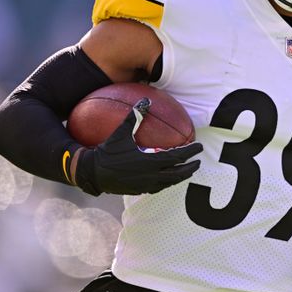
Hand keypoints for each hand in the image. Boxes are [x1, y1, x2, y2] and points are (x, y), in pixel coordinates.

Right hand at [74, 98, 201, 195]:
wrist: (92, 173)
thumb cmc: (107, 151)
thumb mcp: (121, 133)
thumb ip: (134, 117)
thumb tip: (145, 100)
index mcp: (150, 162)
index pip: (176, 157)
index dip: (190, 152)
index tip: (199, 147)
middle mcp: (150, 176)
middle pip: (177, 174)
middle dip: (190, 168)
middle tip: (198, 162)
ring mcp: (145, 185)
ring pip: (169, 183)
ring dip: (180, 177)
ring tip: (187, 171)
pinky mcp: (139, 190)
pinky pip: (158, 187)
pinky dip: (167, 182)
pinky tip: (167, 178)